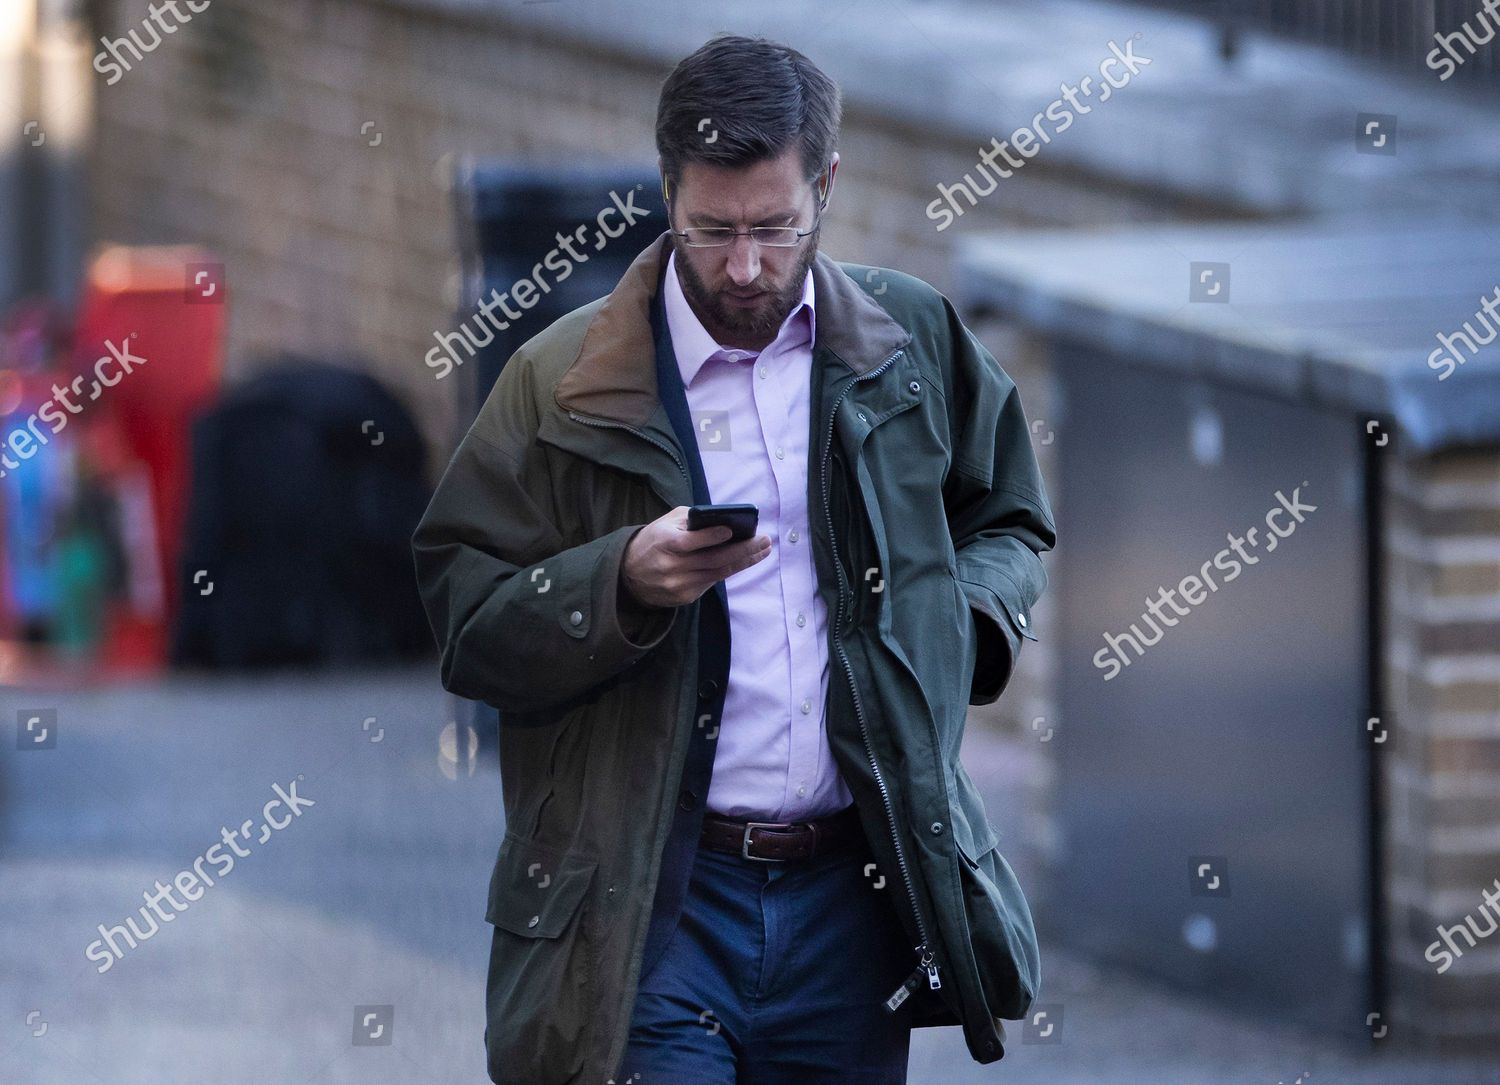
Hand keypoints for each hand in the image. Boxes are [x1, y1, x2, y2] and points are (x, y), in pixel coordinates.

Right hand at [620, 506, 771, 608]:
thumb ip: (691, 520)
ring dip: (744, 561)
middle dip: (743, 550)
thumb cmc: (654, 541)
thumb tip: (723, 521)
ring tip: (763, 550)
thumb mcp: (664, 523)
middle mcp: (671, 566)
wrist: (629, 575)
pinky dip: (729, 570)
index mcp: (663, 542)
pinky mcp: (684, 597)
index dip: (711, 536)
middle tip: (765, 540)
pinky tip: (744, 560)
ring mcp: (678, 584)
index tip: (732, 530)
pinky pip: (711, 582)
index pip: (689, 541)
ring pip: (718, 573)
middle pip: (713, 559)